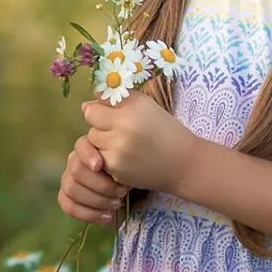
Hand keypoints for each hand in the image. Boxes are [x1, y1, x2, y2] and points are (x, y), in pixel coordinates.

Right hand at [57, 134, 128, 226]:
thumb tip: (114, 162)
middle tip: (122, 192)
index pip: (81, 146)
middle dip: (100, 185)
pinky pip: (68, 206)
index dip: (88, 155)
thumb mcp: (130, 165)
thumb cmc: (131, 175)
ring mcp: (69, 179)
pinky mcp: (67, 198)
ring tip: (117, 204)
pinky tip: (107, 217)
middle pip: (76, 170)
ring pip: (71, 189)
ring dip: (96, 200)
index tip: (100, 166)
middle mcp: (75, 161)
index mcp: (90, 147)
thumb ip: (120, 159)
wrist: (131, 194)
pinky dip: (88, 213)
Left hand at [81, 88, 200, 193]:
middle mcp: (120, 133)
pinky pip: (101, 160)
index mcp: (129, 112)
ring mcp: (117, 155)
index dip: (99, 111)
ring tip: (123, 143)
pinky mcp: (116, 172)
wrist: (182, 163)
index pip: (91, 111)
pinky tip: (127, 157)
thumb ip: (117, 99)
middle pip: (91, 128)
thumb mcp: (145, 104)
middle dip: (101, 128)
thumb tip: (88, 102)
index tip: (111, 114)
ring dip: (103, 143)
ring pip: (94, 145)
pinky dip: (109, 158)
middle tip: (121, 130)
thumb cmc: (165, 129)